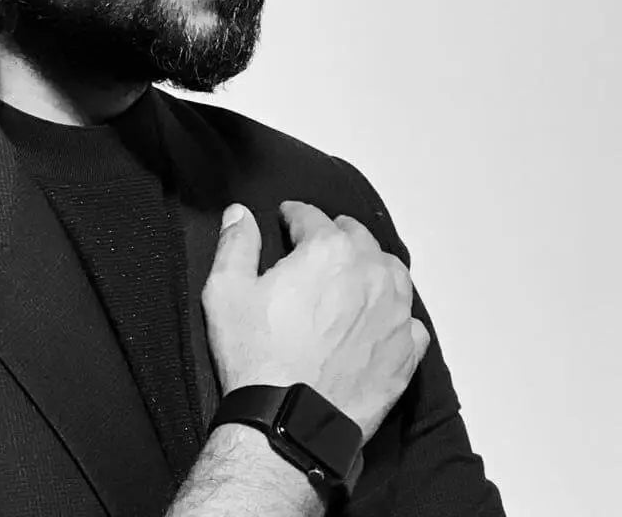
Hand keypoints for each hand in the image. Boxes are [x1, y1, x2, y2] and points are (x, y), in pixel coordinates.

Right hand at [202, 200, 429, 442]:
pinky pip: (409, 320)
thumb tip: (240, 214)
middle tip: (319, 239)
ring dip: (372, 264)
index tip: (286, 218)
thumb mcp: (226, 290)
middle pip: (358, 237)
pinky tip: (378, 318)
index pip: (311, 217)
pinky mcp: (405, 354)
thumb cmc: (257, 355)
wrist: (290, 422)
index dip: (294, 214)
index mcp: (328, 251)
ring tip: (354, 272)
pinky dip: (395, 313)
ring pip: (392, 272)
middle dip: (336, 232)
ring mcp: (394, 315)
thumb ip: (236, 243)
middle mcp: (370, 274)